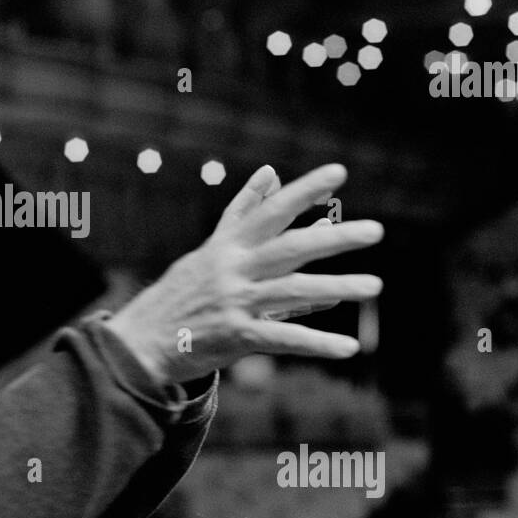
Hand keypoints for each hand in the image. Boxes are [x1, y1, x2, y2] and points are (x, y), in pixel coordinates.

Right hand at [103, 163, 383, 383]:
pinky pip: (283, 339)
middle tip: (376, 230)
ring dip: (337, 288)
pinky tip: (350, 347)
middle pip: (288, 249)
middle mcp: (231, 270)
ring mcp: (233, 303)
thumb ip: (243, 211)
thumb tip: (271, 171)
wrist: (141, 342)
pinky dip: (317, 343)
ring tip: (375, 286)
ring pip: (292, 291)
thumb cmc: (181, 293)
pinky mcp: (235, 338)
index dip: (304, 191)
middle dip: (334, 238)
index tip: (339, 172)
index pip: (270, 212)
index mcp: (227, 246)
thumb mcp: (209, 248)